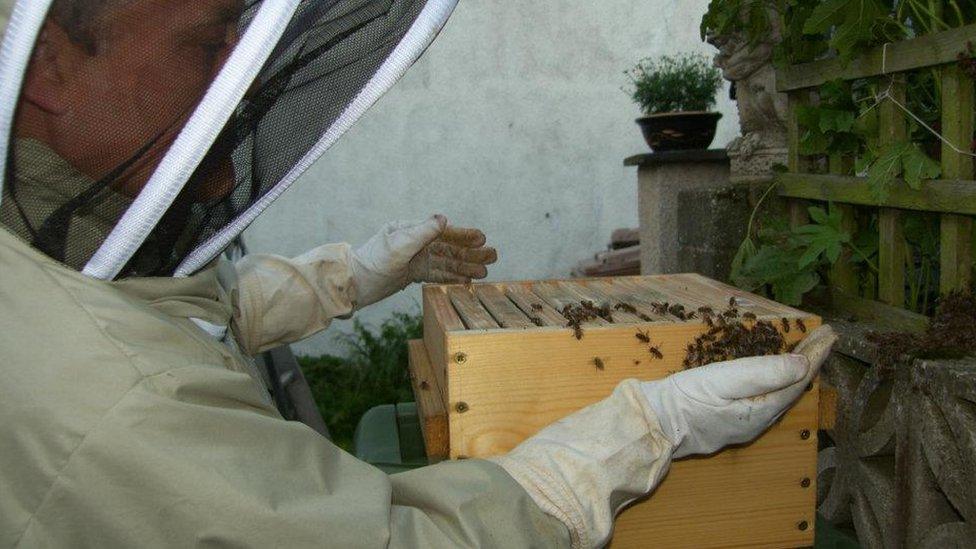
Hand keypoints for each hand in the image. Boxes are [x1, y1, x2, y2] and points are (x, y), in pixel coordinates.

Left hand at [350, 215, 496, 307]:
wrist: (354, 284)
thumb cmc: (372, 262)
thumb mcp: (398, 245)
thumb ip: (422, 232)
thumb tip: (443, 219)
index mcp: (410, 230)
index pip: (442, 232)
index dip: (463, 235)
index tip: (482, 238)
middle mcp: (414, 243)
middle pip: (448, 248)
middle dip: (470, 253)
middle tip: (493, 256)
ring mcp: (414, 259)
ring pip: (445, 262)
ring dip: (465, 267)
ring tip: (484, 272)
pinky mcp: (411, 274)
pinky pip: (436, 274)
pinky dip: (451, 276)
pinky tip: (466, 280)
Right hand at [641, 325, 835, 458]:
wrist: (654, 422)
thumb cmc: (686, 399)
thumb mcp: (725, 380)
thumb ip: (764, 372)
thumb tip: (803, 364)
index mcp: (761, 411)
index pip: (798, 380)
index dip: (816, 356)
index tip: (831, 335)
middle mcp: (758, 421)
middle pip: (791, 388)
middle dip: (809, 362)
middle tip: (824, 338)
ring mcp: (743, 424)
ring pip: (778, 395)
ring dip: (794, 371)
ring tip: (807, 352)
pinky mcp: (728, 422)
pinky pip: (763, 399)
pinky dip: (775, 381)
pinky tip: (774, 374)